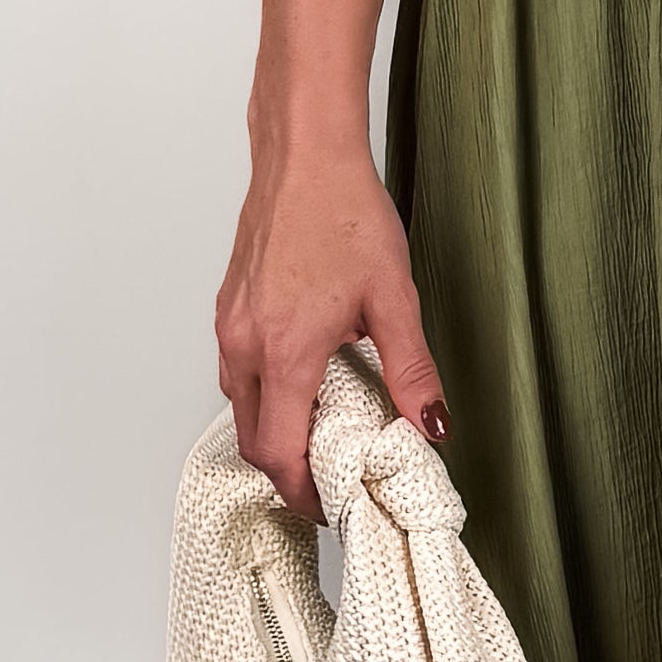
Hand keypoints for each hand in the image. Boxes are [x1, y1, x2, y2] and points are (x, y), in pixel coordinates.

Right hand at [215, 129, 448, 514]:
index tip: (331, 504)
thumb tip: (432, 424)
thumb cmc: (343, 213)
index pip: (280, 453)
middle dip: (287, 471)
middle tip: (330, 481)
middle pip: (252, 440)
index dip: (304, 491)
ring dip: (274, 432)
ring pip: (240, 407)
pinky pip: (236, 373)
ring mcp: (230, 326)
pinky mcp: (228, 309)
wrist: (305, 157)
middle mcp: (245, 345)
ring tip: (322, 434)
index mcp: (285, 353)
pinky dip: (263, 396)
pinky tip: (304, 382)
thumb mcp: (394, 298)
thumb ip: (412, 370)